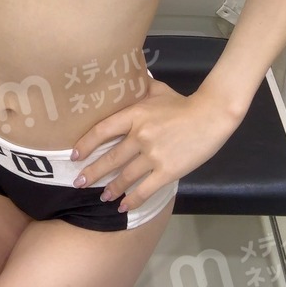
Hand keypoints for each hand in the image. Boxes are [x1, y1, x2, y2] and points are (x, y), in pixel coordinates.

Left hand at [69, 77, 242, 213]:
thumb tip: (126, 80)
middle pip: (110, 158)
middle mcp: (140, 136)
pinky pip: (145, 189)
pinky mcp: (167, 171)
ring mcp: (153, 155)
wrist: (211, 116)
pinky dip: (132, 199)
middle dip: (92, 173)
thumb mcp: (157, 90)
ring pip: (125, 176)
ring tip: (102, 197)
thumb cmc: (183, 103)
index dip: (85, 144)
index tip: (74, 156)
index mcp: (135, 115)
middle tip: (78, 183)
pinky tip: (123, 206)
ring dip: (111, 189)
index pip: (102, 131)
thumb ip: (139, 89)